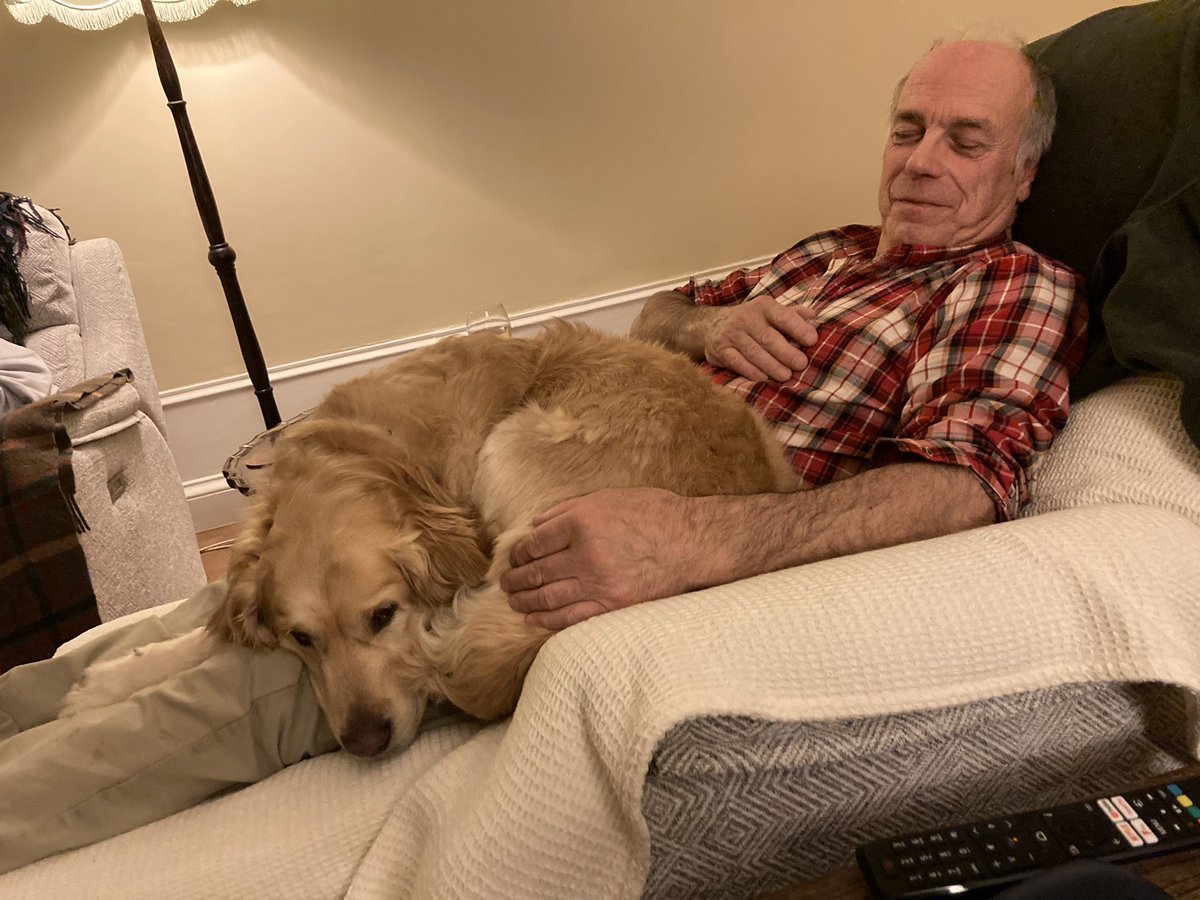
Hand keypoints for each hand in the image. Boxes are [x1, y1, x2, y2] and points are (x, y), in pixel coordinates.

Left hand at [500, 488, 698, 630]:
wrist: (693, 543)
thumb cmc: (654, 514)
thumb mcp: (610, 497)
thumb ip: (568, 509)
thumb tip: (536, 523)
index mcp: (582, 522)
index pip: (535, 542)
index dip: (519, 552)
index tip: (515, 557)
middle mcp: (585, 553)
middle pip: (537, 571)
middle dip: (516, 578)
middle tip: (506, 582)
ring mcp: (598, 583)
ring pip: (547, 596)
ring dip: (524, 600)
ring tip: (513, 600)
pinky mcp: (612, 606)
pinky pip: (570, 617)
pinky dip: (546, 620)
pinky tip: (533, 619)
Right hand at [704, 295, 817, 381]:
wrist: (711, 325)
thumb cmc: (751, 321)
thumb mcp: (770, 312)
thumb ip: (792, 314)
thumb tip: (814, 316)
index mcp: (763, 307)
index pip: (783, 316)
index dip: (798, 328)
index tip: (812, 340)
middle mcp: (746, 318)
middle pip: (769, 338)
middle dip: (786, 352)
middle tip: (801, 364)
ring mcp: (731, 334)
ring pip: (754, 352)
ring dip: (771, 365)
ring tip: (786, 376)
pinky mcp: (720, 350)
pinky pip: (737, 362)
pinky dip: (751, 371)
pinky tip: (764, 378)